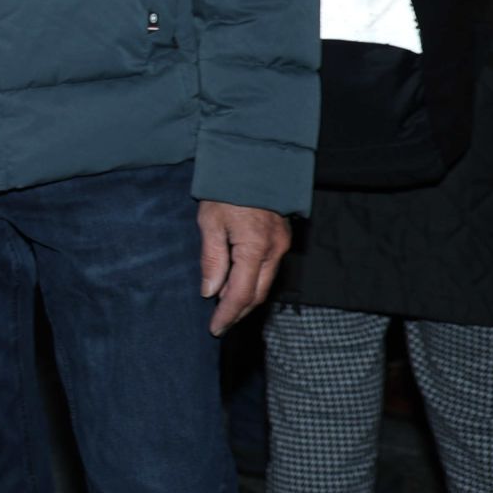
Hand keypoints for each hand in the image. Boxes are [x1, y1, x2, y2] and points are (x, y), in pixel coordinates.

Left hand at [197, 200, 290, 335]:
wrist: (252, 164)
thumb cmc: (226, 190)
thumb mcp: (210, 222)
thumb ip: (212, 259)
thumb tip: (210, 292)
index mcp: (254, 247)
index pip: (240, 293)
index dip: (227, 314)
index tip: (214, 328)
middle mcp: (274, 250)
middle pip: (257, 294)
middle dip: (238, 312)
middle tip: (219, 325)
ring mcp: (282, 245)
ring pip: (265, 284)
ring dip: (246, 300)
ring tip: (225, 311)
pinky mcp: (283, 240)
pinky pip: (269, 271)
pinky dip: (253, 284)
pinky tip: (238, 287)